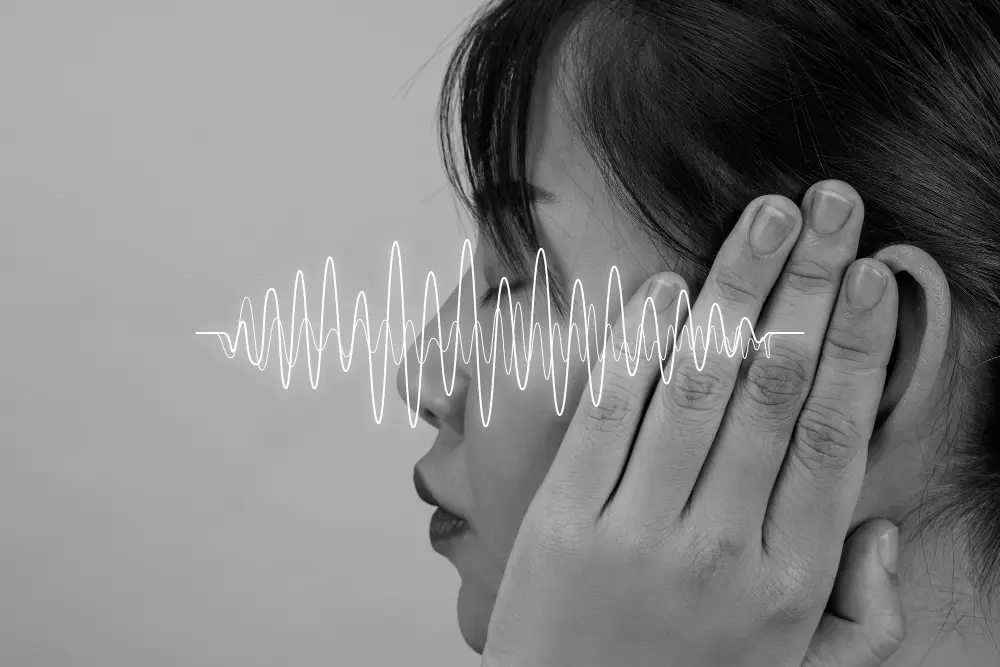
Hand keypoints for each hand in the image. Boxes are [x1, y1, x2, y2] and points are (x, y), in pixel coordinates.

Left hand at [481, 181, 904, 666]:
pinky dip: (639, 344)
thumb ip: (864, 615)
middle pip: (775, 389)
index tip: (874, 274)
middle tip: (832, 206)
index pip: (836, 436)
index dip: (859, 345)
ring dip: (736, 289)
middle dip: (809, 285)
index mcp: (789, 579)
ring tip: (767, 217)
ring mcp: (637, 530)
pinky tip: (667, 288)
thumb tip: (882, 530)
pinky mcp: (563, 520)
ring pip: (698, 386)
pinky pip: (609, 414)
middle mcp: (721, 547)